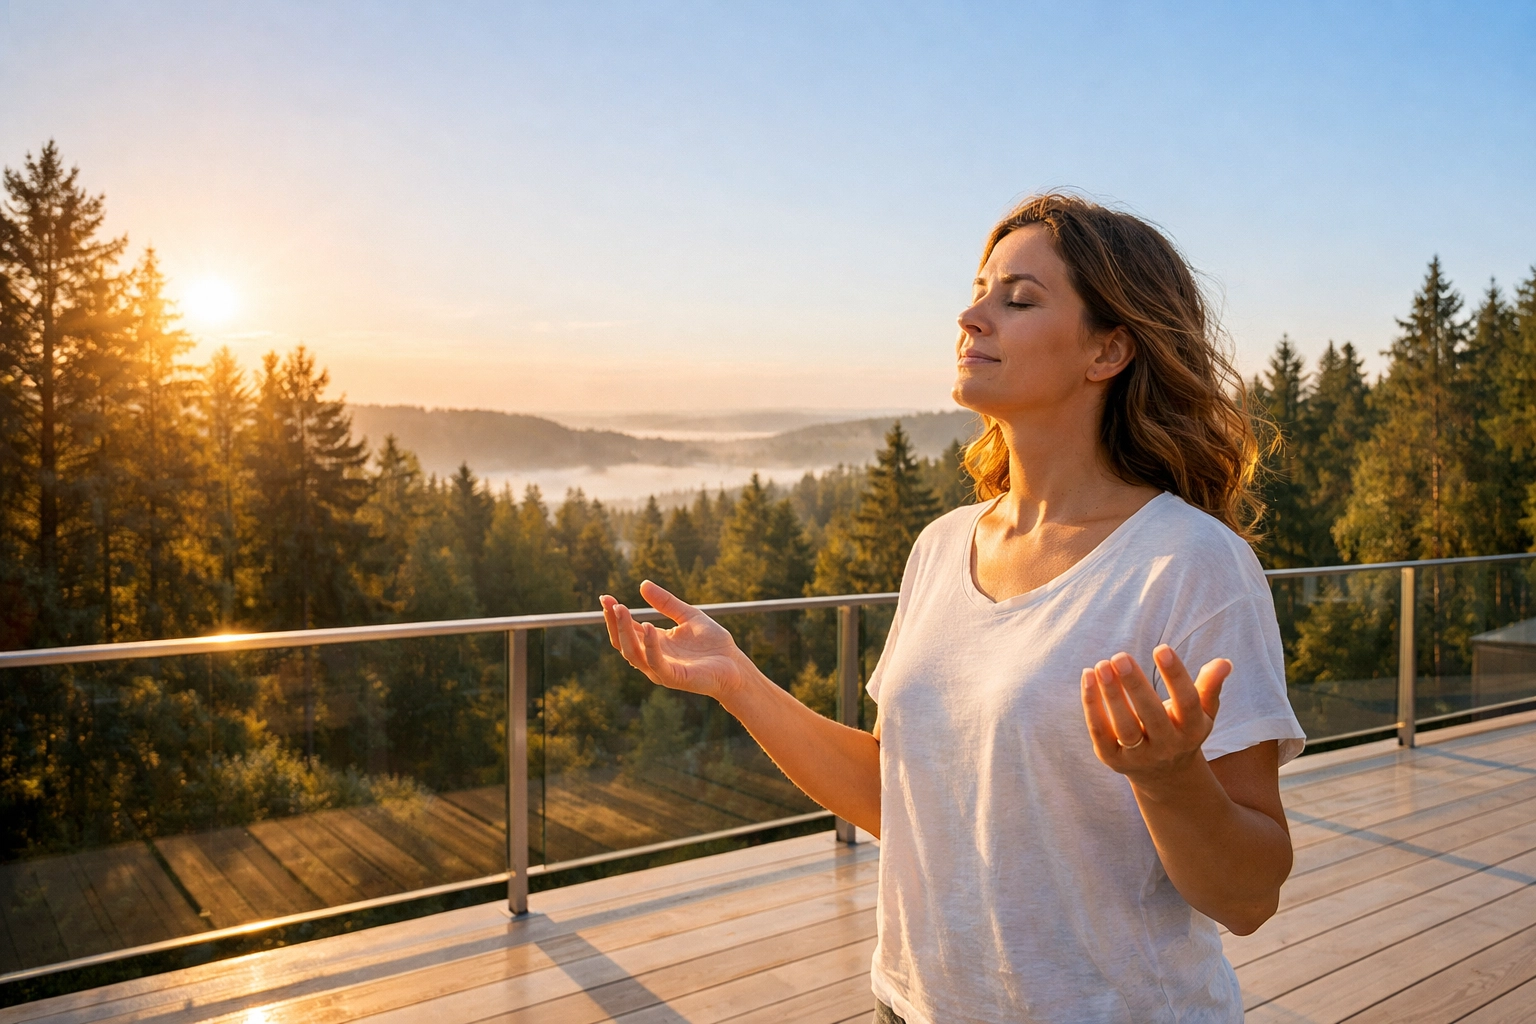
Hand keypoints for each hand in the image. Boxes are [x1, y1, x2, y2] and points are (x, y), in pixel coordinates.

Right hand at [599, 580, 749, 700]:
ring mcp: (661, 670)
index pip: (626, 630)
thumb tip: (642, 584)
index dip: (614, 615)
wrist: (735, 665)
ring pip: (633, 654)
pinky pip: (656, 663)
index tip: (605, 597)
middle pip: (623, 643)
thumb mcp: (688, 615)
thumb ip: (666, 603)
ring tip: (622, 610)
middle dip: (614, 623)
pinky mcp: (674, 678)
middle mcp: (652, 658)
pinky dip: (649, 646)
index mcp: (654, 644)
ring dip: (625, 632)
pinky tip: (647, 628)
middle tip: (610, 603)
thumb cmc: (712, 644)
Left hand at [1080, 645, 1229, 778]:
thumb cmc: (1183, 730)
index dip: (1175, 676)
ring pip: (1124, 727)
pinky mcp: (1113, 758)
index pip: (1187, 702)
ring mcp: (1139, 756)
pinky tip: (1087, 676)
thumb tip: (1224, 663)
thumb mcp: (1202, 712)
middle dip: (1135, 685)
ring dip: (1111, 696)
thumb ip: (1210, 687)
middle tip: (1120, 656)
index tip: (1161, 648)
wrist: (1165, 776)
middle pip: (1152, 716)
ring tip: (1101, 665)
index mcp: (1192, 730)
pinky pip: (1100, 731)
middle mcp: (1167, 746)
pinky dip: (1092, 705)